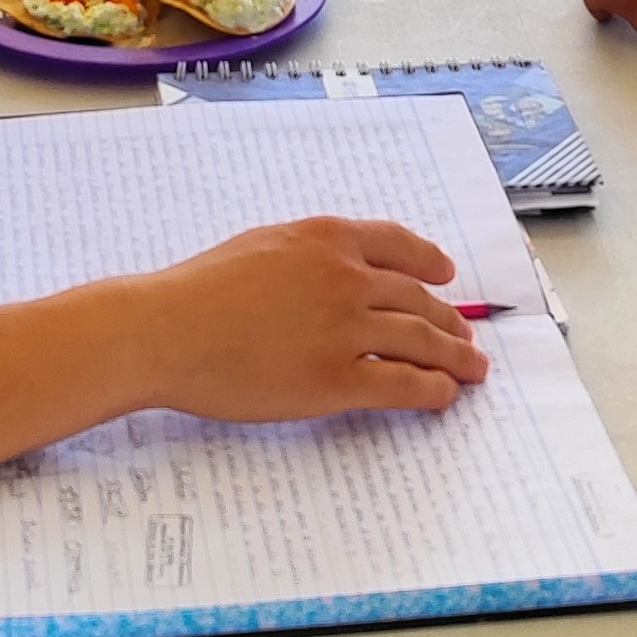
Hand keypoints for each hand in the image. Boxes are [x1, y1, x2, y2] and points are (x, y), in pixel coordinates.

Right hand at [134, 218, 489, 419]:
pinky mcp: (336, 380)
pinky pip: (403, 385)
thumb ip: (309, 255)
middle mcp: (347, 278)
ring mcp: (345, 330)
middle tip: (466, 338)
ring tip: (472, 370)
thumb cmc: (198, 292)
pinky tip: (444, 396)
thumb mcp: (263, 246)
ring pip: (422, 342)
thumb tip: (341, 271)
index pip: (400, 246)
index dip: (430, 264)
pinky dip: (433, 391)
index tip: (446, 276)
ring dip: (456, 358)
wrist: (164, 330)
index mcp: (328, 239)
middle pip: (419, 301)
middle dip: (450, 322)